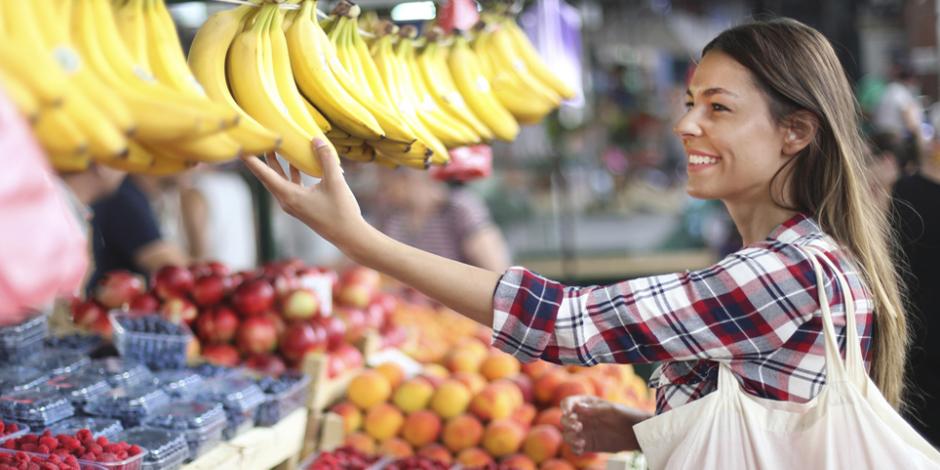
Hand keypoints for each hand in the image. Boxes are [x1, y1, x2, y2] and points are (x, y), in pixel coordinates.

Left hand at [242, 140, 365, 248]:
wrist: (349, 235)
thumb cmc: (341, 211)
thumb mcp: (334, 181)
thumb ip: (325, 158)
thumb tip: (316, 139)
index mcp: (289, 196)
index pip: (264, 175)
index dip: (252, 160)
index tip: (240, 148)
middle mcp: (287, 201)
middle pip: (269, 176)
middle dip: (262, 158)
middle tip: (257, 140)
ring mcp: (294, 204)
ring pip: (279, 180)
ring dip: (277, 164)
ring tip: (274, 147)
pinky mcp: (302, 205)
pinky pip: (291, 185)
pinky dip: (291, 172)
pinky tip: (296, 162)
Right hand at [561, 395, 649, 453]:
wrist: (636, 433)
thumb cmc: (626, 416)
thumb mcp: (612, 410)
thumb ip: (595, 409)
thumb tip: (577, 407)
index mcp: (586, 404)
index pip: (569, 402)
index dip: (565, 406)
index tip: (568, 412)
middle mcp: (582, 417)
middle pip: (565, 419)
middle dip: (567, 423)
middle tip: (578, 427)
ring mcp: (584, 431)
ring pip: (567, 434)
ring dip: (569, 437)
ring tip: (580, 441)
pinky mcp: (588, 444)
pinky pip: (575, 447)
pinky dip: (574, 448)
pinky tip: (582, 447)